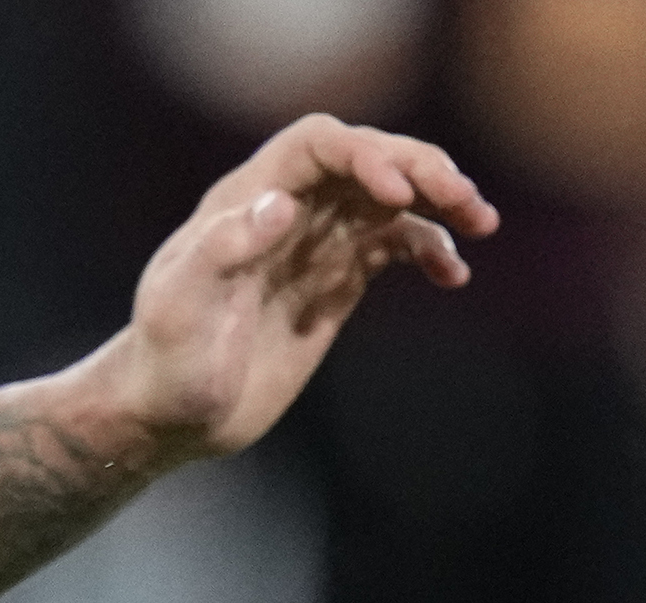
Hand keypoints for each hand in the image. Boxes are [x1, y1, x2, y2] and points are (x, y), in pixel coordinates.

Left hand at [105, 114, 497, 465]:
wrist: (171, 415)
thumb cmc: (165, 362)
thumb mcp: (179, 309)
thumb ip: (221, 251)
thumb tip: (280, 206)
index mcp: (246, 199)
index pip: (317, 145)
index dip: (363, 155)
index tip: (397, 194)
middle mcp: (286, 210)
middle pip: (365, 160)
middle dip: (419, 168)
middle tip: (464, 199)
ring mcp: (314, 246)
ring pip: (389, 199)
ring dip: (438, 201)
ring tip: (480, 223)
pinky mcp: (334, 284)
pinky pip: (393, 247)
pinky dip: (429, 250)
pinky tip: (453, 275)